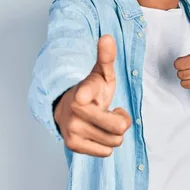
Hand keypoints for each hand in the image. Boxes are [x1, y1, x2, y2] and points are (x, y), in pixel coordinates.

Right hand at [54, 35, 131, 156]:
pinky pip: (106, 152)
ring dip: (113, 133)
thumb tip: (108, 37)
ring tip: (103, 121)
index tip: (82, 97)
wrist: (67, 109)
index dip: (86, 96)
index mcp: (82, 92)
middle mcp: (75, 112)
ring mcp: (72, 130)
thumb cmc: (91, 91)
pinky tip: (97, 132)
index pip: (85, 94)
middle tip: (112, 113)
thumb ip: (106, 57)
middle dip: (122, 121)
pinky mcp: (73, 146)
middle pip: (120, 128)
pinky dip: (106, 145)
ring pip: (114, 142)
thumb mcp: (101, 74)